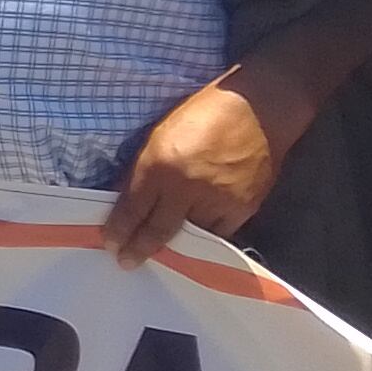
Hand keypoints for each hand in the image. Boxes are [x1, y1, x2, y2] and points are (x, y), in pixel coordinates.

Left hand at [102, 75, 282, 268]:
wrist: (260, 108)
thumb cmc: (205, 112)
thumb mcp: (161, 135)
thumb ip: (146, 170)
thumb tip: (130, 200)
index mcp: (160, 165)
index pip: (132, 209)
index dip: (119, 231)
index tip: (111, 245)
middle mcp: (186, 188)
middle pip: (157, 231)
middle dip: (139, 249)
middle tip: (127, 262)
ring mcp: (216, 201)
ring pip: (188, 236)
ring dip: (174, 246)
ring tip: (160, 253)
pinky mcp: (242, 209)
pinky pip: (217, 233)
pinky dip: (204, 236)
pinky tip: (195, 238)